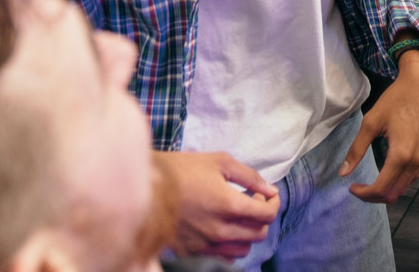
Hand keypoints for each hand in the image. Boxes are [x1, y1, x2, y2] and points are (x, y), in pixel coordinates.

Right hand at [155, 150, 278, 259]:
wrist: (144, 187)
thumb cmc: (182, 170)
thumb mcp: (220, 161)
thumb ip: (250, 176)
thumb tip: (270, 189)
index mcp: (229, 205)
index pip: (267, 215)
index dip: (273, 203)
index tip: (266, 194)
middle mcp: (220, 230)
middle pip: (259, 234)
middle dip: (262, 217)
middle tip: (252, 201)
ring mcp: (205, 244)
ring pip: (242, 250)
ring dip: (247, 233)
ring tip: (237, 216)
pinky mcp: (192, 252)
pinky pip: (221, 257)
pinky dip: (229, 245)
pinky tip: (223, 229)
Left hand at [340, 47, 418, 201]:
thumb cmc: (397, 99)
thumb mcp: (371, 122)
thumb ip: (356, 150)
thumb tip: (343, 172)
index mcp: (400, 155)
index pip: (380, 189)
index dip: (363, 194)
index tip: (351, 186)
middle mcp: (415, 161)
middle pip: (393, 195)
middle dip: (373, 196)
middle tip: (359, 187)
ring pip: (404, 188)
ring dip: (387, 190)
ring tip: (371, 180)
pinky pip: (412, 176)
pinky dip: (398, 181)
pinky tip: (387, 170)